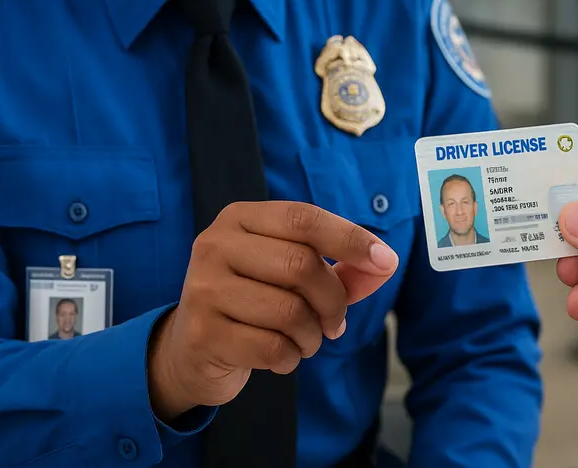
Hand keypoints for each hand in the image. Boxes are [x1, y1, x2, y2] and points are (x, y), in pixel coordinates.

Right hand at [149, 202, 398, 418]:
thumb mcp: (294, 278)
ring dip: (313, 335)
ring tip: (305, 340)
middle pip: (301, 265)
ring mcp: (204, 289)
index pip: (304, 218)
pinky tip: (282, 357)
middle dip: (333, 301)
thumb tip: (386, 264)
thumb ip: (343, 270)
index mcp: (240, 219)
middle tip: (336, 323)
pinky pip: (272, 347)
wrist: (191, 351)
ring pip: (289, 311)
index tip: (386, 261)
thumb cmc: (254, 303)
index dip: (350, 238)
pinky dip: (291, 358)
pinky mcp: (203, 333)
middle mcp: (215, 245)